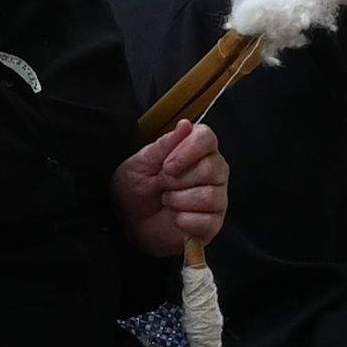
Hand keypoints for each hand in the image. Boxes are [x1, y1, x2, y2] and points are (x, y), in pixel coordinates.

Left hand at [111, 119, 226, 262]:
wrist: (129, 220)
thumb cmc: (136, 186)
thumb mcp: (142, 163)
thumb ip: (165, 145)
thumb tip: (186, 124)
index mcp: (197, 148)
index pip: (207, 138)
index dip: (187, 151)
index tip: (166, 166)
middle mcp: (213, 170)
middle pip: (211, 168)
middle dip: (177, 180)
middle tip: (162, 184)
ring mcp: (217, 196)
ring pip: (210, 196)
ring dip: (179, 201)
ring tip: (167, 200)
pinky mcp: (213, 222)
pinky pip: (207, 221)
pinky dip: (185, 221)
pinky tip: (175, 219)